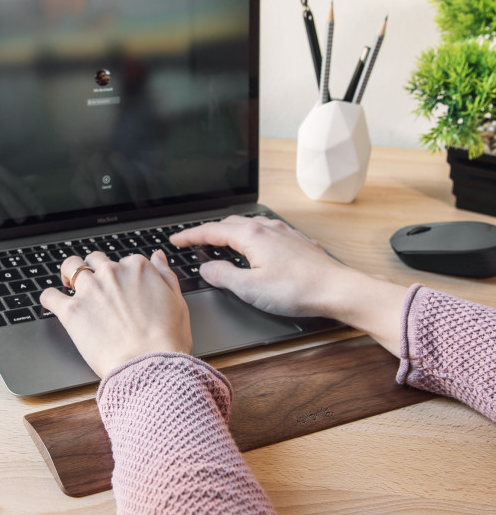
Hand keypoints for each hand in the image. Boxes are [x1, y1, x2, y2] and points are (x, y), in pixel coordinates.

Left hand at [40, 251, 191, 377]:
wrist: (149, 365)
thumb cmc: (166, 339)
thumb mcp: (177, 301)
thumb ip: (165, 274)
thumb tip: (157, 256)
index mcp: (138, 268)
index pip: (124, 261)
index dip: (122, 275)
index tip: (122, 288)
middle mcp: (112, 273)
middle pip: (95, 260)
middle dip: (94, 270)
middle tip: (95, 286)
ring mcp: (90, 289)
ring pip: (70, 267)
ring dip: (69, 274)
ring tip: (69, 285)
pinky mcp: (71, 310)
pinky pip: (50, 295)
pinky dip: (49, 298)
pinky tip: (54, 304)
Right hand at [170, 216, 406, 355]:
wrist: (338, 290)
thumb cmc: (297, 290)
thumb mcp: (250, 288)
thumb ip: (223, 275)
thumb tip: (207, 268)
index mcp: (251, 236)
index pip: (212, 230)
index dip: (190, 235)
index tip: (176, 239)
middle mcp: (267, 228)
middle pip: (230, 224)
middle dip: (209, 231)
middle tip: (194, 241)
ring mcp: (284, 233)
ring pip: (249, 226)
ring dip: (231, 232)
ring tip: (222, 242)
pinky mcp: (296, 242)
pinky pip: (267, 233)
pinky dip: (252, 237)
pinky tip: (257, 247)